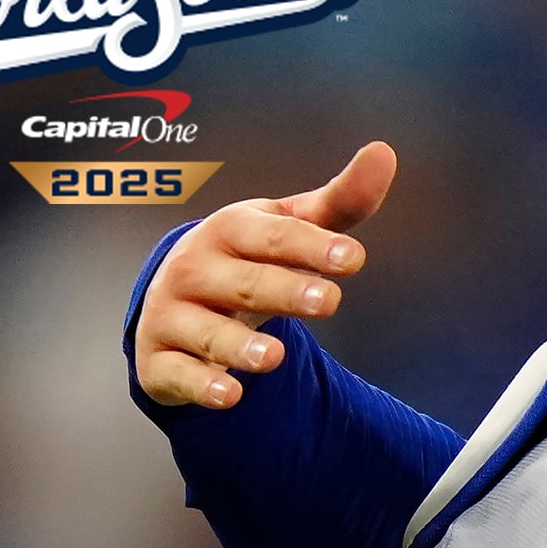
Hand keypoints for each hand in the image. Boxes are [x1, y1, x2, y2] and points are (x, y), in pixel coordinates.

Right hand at [134, 141, 395, 407]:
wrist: (175, 301)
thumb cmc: (247, 257)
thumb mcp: (289, 227)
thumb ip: (340, 201)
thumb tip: (384, 152)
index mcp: (230, 230)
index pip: (273, 236)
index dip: (312, 245)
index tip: (354, 257)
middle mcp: (195, 270)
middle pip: (245, 283)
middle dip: (285, 291)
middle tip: (328, 300)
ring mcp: (173, 316)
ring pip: (209, 333)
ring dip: (239, 346)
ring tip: (276, 358)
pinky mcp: (162, 362)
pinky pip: (180, 375)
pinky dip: (202, 385)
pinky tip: (231, 395)